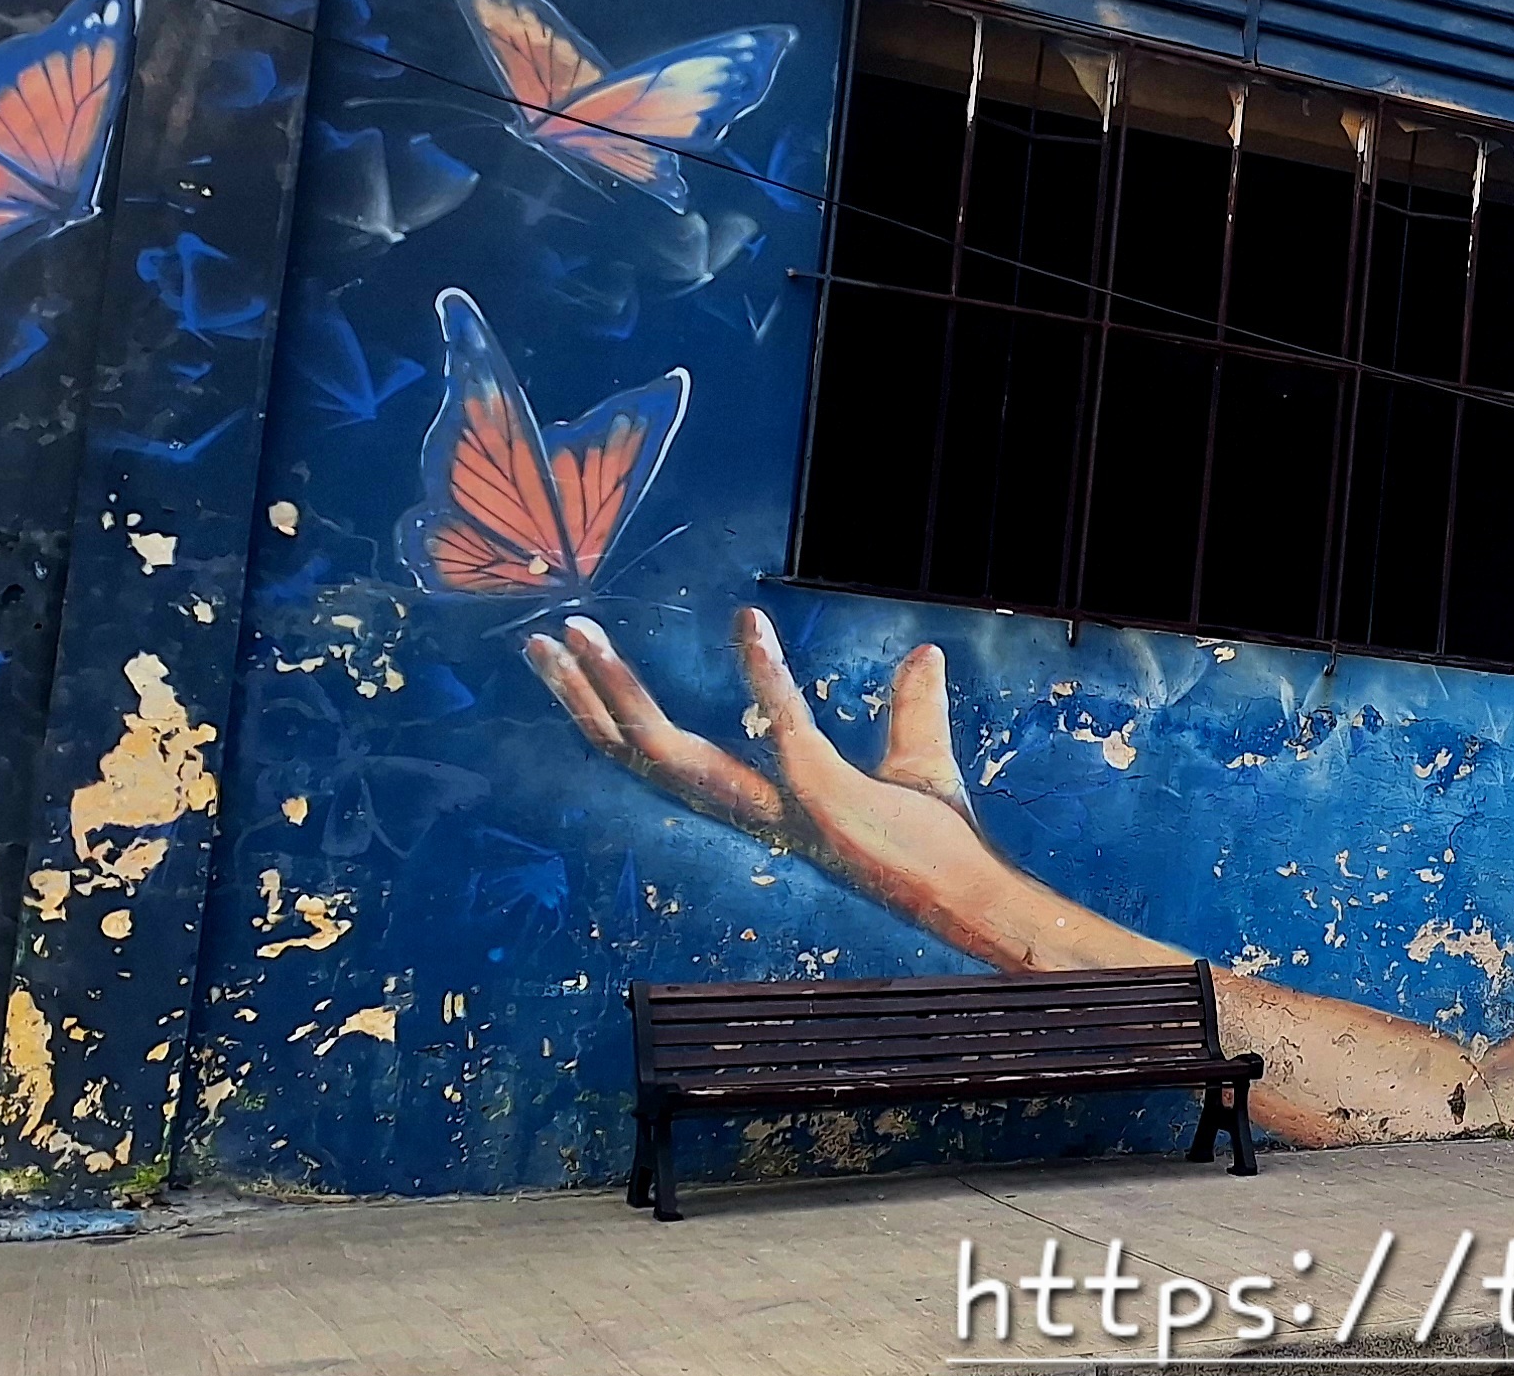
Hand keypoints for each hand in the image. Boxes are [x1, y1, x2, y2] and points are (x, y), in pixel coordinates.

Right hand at [525, 607, 1036, 955]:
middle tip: (543, 640)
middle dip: (585, 698)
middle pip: (637, 755)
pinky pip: (781, 725)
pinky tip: (749, 621)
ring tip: (582, 633)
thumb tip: (924, 652)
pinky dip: (764, 675)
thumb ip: (910, 707)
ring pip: (669, 751)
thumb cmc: (935, 838)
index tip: (578, 661)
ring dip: (620, 691)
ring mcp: (778, 805)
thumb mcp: (916, 758)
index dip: (614, 713)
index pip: (664, 756)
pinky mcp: (821, 793)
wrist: (970, 890)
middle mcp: (750, 809)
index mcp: (757, 801)